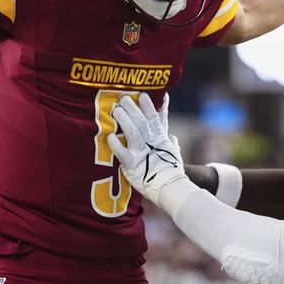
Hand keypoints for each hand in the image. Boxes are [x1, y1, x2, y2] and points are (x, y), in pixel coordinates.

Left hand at [106, 92, 189, 211]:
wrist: (172, 189)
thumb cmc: (172, 172)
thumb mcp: (175, 154)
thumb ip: (172, 143)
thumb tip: (173, 137)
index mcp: (160, 138)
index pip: (156, 117)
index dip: (150, 105)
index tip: (143, 94)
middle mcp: (151, 142)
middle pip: (142, 120)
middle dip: (133, 108)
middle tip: (123, 97)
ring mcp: (142, 152)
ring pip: (133, 132)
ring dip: (125, 120)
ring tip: (116, 110)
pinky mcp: (133, 165)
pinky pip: (123, 153)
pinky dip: (116, 145)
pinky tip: (109, 137)